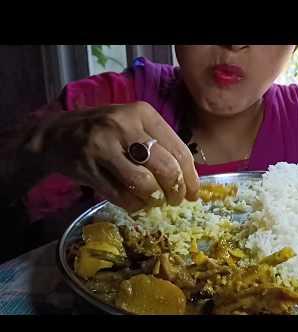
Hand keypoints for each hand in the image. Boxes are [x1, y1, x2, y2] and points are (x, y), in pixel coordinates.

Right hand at [28, 101, 199, 211]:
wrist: (57, 135)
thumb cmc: (105, 131)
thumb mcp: (134, 125)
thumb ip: (160, 144)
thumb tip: (189, 177)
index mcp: (143, 113)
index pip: (179, 150)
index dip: (191, 178)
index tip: (194, 194)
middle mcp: (124, 126)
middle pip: (165, 168)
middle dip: (176, 191)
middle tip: (175, 200)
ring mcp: (104, 146)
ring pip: (144, 184)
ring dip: (154, 199)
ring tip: (154, 201)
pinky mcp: (88, 168)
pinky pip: (120, 195)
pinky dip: (134, 205)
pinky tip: (136, 204)